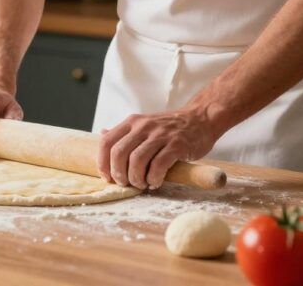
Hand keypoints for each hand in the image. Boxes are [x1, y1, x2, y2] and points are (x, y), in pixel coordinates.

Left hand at [97, 108, 217, 189]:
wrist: (200, 118)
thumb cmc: (169, 127)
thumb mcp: (144, 124)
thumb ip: (125, 132)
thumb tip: (102, 134)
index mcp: (132, 122)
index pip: (106, 142)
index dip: (102, 163)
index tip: (108, 177)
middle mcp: (143, 126)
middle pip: (119, 154)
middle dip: (119, 174)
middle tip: (126, 183)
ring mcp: (160, 135)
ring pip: (136, 161)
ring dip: (136, 179)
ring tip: (142, 184)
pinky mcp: (177, 145)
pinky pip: (158, 166)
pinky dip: (154, 178)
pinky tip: (156, 182)